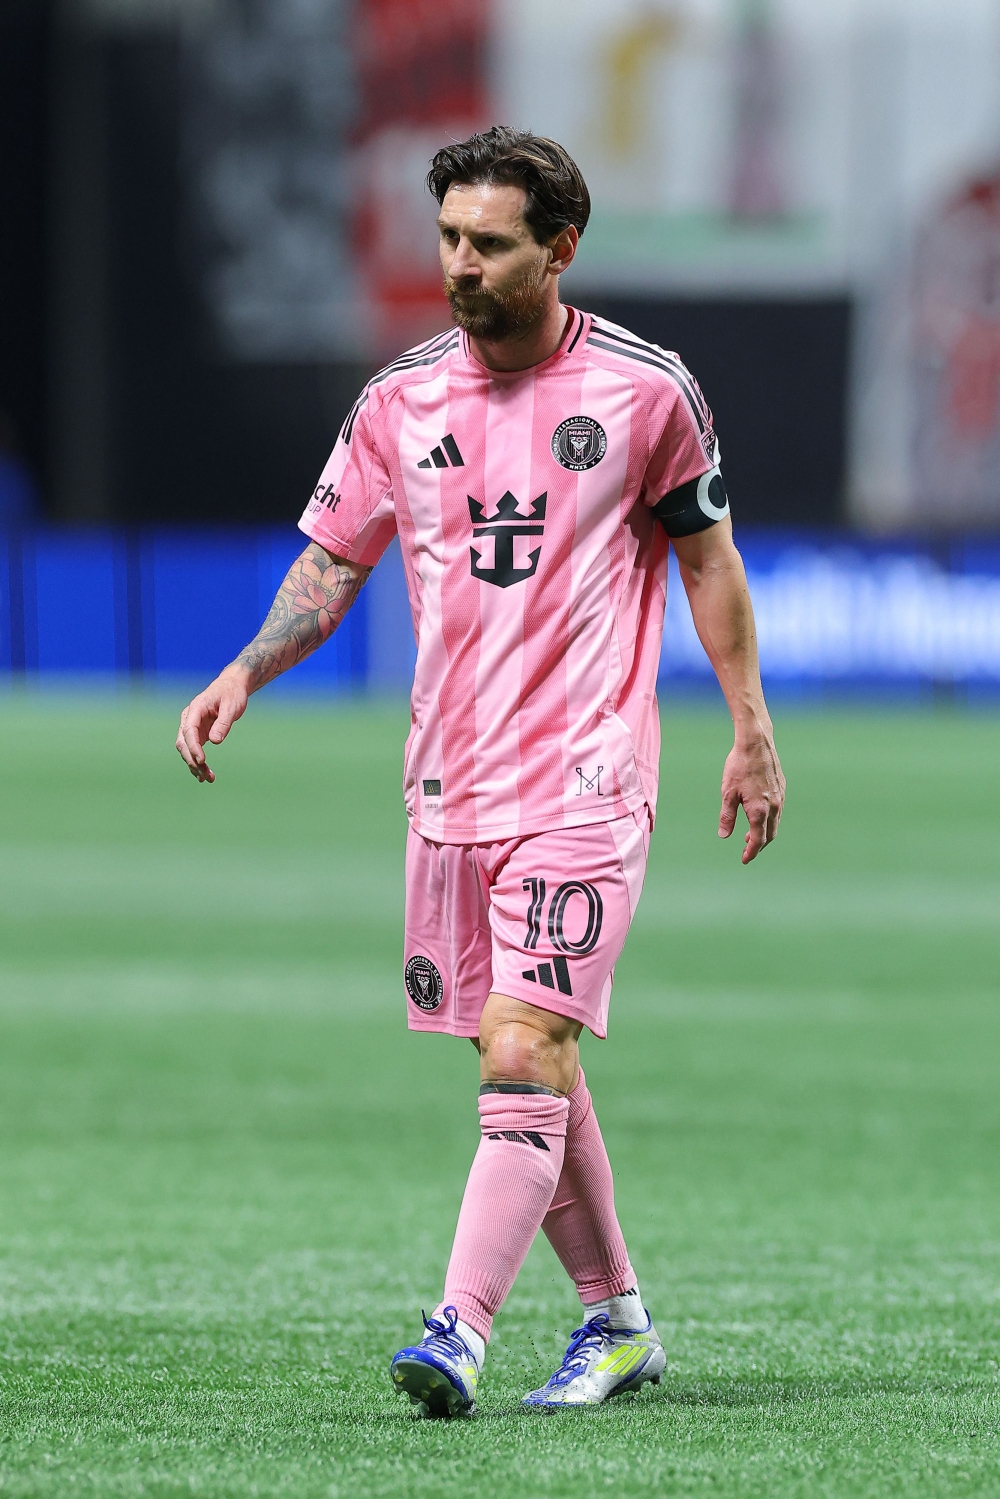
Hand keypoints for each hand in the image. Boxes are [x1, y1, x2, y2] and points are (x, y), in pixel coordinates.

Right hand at [175, 668, 249, 782]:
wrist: (231, 687)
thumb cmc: (232, 694)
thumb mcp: (232, 707)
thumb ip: (223, 723)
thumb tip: (214, 741)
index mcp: (195, 709)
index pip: (189, 730)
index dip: (193, 747)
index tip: (202, 761)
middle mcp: (189, 718)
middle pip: (183, 742)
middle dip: (192, 760)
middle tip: (205, 775)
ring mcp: (191, 726)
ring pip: (186, 748)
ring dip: (194, 764)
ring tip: (208, 779)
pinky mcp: (197, 733)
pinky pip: (194, 749)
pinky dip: (197, 762)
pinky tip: (204, 775)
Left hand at [719, 729, 784, 863]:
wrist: (757, 744)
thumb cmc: (739, 766)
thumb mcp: (728, 793)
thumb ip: (727, 816)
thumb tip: (724, 835)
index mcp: (760, 810)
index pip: (758, 840)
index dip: (751, 852)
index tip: (744, 859)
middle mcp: (774, 806)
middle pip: (769, 835)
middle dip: (758, 845)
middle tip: (746, 850)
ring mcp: (780, 797)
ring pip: (775, 823)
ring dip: (764, 833)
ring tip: (750, 835)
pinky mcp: (782, 789)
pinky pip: (778, 812)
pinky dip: (769, 820)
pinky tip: (759, 816)